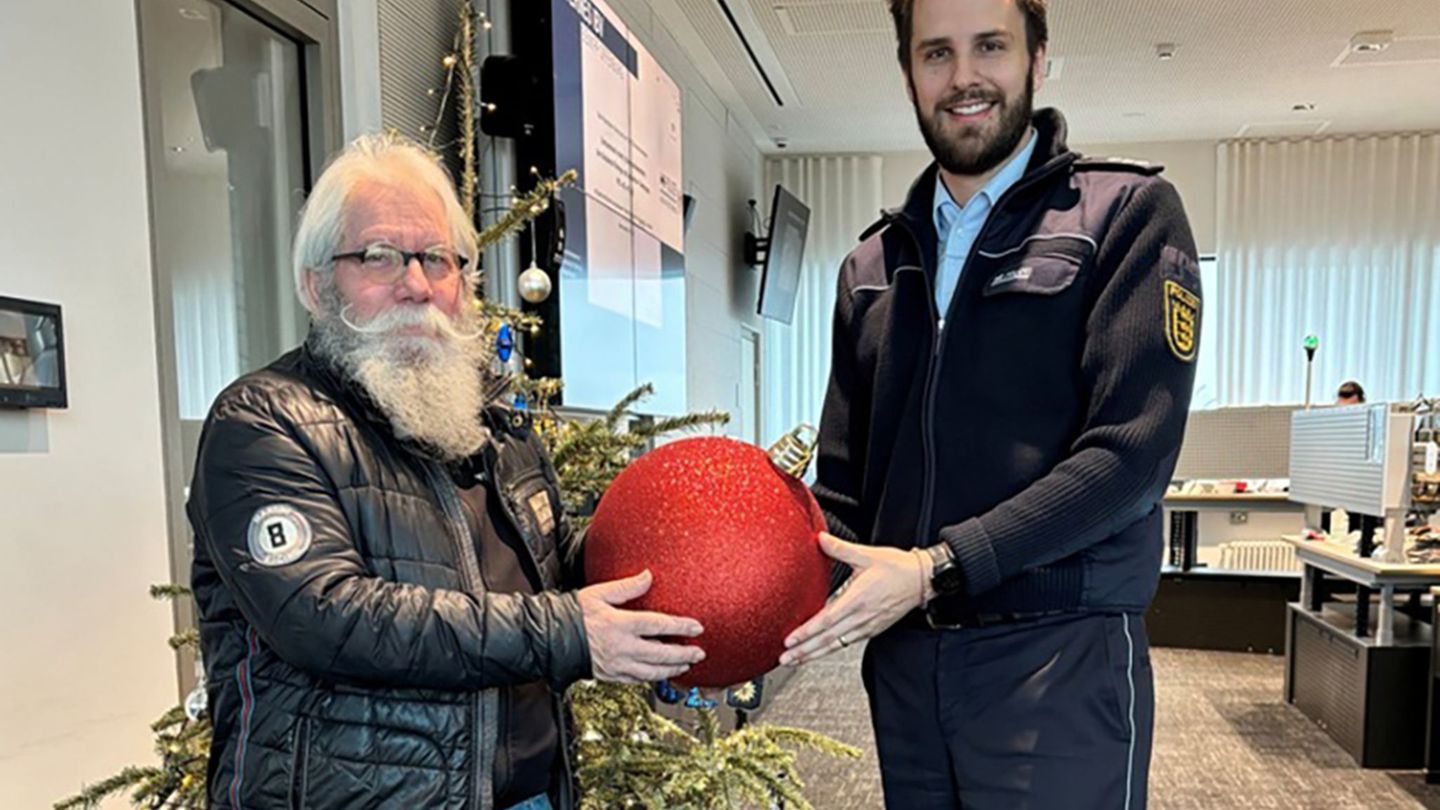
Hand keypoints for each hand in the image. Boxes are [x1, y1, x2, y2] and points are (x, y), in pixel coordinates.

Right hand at [578, 569, 705, 683]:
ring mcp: (616, 664)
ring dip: (671, 670)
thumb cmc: (574, 613)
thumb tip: (647, 576)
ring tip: (685, 666)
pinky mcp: (610, 675)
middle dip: (683, 654)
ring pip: (651, 672)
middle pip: (661, 653)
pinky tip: (660, 675)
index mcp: (621, 624)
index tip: (697, 627)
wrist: (551, 637)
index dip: (681, 627)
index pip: (659, 625)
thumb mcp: (600, 593)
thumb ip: (627, 586)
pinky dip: (652, 679)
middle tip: (699, 653)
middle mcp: (622, 647)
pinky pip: (637, 681)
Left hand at [779, 533, 929, 665]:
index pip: (827, 620)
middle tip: (785, 658)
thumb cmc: (896, 567)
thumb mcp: (866, 554)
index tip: (790, 640)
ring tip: (796, 660)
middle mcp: (861, 617)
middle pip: (828, 639)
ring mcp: (867, 626)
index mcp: (857, 598)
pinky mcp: (872, 630)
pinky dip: (830, 649)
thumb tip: (819, 538)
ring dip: (814, 654)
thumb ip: (840, 548)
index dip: (807, 632)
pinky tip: (819, 652)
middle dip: (804, 650)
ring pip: (836, 645)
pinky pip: (847, 643)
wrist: (921, 580)